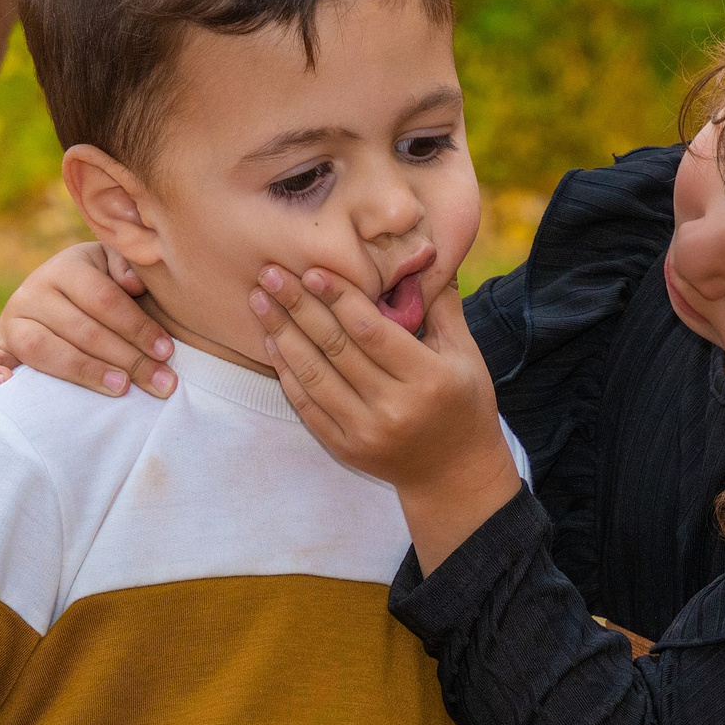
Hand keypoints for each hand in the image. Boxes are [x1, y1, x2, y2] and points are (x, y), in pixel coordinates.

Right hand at [0, 242, 177, 397]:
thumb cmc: (112, 294)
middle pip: (81, 329)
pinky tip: (3, 384)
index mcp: (66, 267)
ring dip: (84, 370)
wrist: (73, 309)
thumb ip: (128, 266)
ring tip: (120, 388)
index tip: (167, 351)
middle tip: (162, 383)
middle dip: (128, 358)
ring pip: (43, 348)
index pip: (102, 299)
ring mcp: (11, 322)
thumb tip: (132, 282)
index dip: (137, 325)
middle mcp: (32, 291)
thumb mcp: (121, 271)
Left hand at [252, 266, 521, 571]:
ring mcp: (367, 432)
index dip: (339, 297)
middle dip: (298, 306)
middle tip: (270, 273)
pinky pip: (308, 407)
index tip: (311, 269)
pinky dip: (288, 373)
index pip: (372, 331)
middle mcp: (395, 407)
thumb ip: (443, 304)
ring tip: (259, 300)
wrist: (454, 473)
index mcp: (428, 378)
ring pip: (315, 375)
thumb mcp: (465, 354)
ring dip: (282, 334)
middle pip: (336, 348)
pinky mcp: (346, 449)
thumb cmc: (462, 402)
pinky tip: (273, 343)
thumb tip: (424, 251)